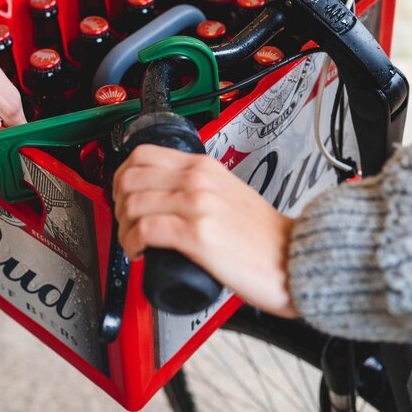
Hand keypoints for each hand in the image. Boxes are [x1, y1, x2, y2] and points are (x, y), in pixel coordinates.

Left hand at [113, 145, 298, 316]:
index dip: (121, 176)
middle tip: (124, 222)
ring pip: (132, 203)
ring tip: (132, 244)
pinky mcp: (198, 235)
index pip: (143, 154)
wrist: (295, 257)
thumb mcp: (230, 192)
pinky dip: (131, 243)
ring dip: (122, 228)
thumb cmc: (265, 236)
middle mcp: (198, 179)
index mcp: (204, 166)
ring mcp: (197, 205)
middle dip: (116, 202)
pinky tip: (138, 253)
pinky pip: (145, 230)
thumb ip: (203, 187)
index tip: (122, 196)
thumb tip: (169, 198)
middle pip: (130, 176)